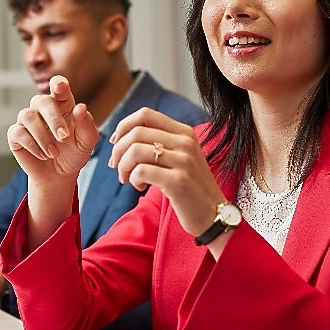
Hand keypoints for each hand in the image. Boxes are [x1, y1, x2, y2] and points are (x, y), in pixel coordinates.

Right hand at [7, 75, 99, 190]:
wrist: (60, 175)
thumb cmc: (74, 153)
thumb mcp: (86, 142)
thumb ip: (86, 125)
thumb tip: (81, 108)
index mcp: (62, 103)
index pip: (58, 86)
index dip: (58, 83)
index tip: (60, 86)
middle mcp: (42, 108)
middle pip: (41, 100)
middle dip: (53, 118)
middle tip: (64, 137)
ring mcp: (27, 120)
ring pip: (27, 115)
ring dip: (42, 135)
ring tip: (53, 152)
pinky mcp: (15, 135)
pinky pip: (17, 132)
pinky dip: (32, 145)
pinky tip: (42, 155)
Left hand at [108, 108, 229, 244]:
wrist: (213, 215)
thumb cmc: (190, 188)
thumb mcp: (179, 158)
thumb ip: (159, 143)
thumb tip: (121, 137)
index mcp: (184, 133)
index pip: (145, 115)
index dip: (124, 126)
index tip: (115, 143)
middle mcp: (185, 143)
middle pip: (136, 133)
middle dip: (118, 150)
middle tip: (116, 167)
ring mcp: (184, 161)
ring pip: (135, 151)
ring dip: (123, 166)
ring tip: (127, 179)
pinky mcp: (178, 181)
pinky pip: (141, 171)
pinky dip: (132, 179)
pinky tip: (140, 187)